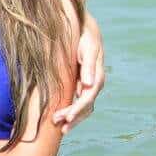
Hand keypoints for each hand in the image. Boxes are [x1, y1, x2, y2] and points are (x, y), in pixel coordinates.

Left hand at [53, 10, 104, 132]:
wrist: (82, 27)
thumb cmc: (85, 37)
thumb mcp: (88, 48)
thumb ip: (89, 66)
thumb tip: (89, 85)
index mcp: (96, 76)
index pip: (88, 98)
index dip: (77, 109)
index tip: (66, 118)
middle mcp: (93, 83)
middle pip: (86, 106)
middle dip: (74, 118)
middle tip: (60, 127)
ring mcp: (87, 84)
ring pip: (83, 107)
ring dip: (73, 118)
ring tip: (59, 128)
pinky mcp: (80, 83)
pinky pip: (77, 101)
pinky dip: (71, 110)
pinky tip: (61, 118)